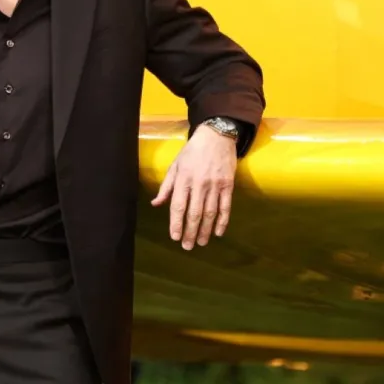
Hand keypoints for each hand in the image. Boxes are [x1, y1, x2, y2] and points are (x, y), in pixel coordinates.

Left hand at [151, 124, 237, 248]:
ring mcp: (215, 185)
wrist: (216, 136)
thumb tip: (156, 204)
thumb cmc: (192, 151)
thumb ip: (166, 186)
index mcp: (183, 178)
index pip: (178, 206)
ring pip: (210, 213)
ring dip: (206, 230)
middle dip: (190, 232)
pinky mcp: (228, 185)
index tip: (174, 237)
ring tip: (202, 242)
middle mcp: (199, 183)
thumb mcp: (175, 165)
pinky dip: (222, 221)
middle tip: (187, 246)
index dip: (176, 223)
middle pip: (194, 213)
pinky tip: (218, 232)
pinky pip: (226, 206)